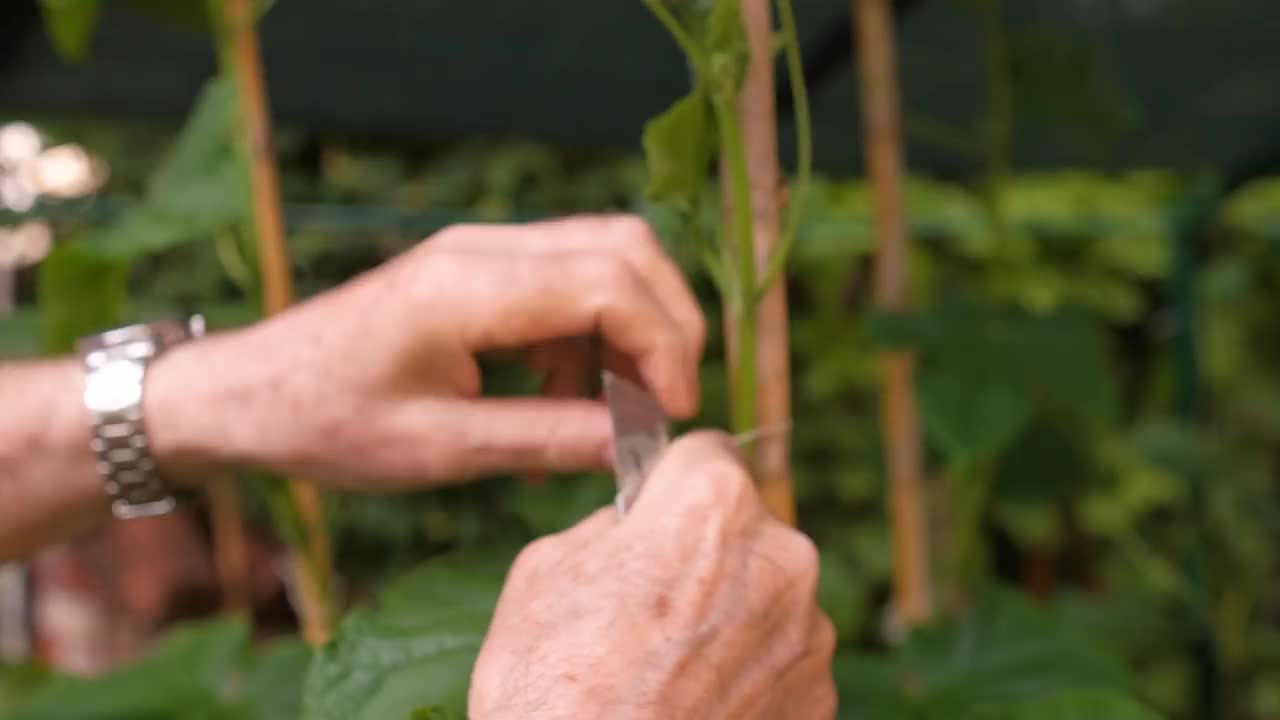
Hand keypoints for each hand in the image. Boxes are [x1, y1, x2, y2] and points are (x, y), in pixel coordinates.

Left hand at [147, 214, 704, 488]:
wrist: (246, 391)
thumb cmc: (323, 422)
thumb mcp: (439, 450)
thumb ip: (546, 440)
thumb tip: (639, 445)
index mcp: (467, 287)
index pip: (611, 283)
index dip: (663, 347)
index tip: (674, 414)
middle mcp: (482, 248)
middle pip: (625, 247)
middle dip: (666, 324)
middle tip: (664, 404)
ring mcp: (480, 250)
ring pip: (604, 256)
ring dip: (630, 329)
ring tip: (609, 412)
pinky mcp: (478, 267)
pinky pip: (567, 280)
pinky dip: (591, 333)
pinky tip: (565, 395)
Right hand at [469, 432, 837, 718]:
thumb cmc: (550, 688)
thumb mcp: (545, 569)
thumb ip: (613, 525)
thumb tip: (638, 523)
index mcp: (713, 505)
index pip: (707, 451)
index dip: (670, 480)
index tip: (653, 507)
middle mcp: (781, 558)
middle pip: (744, 527)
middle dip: (703, 551)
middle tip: (647, 604)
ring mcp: (807, 635)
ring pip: (764, 595)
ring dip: (728, 615)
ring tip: (665, 668)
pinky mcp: (817, 699)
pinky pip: (779, 659)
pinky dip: (746, 673)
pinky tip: (693, 702)